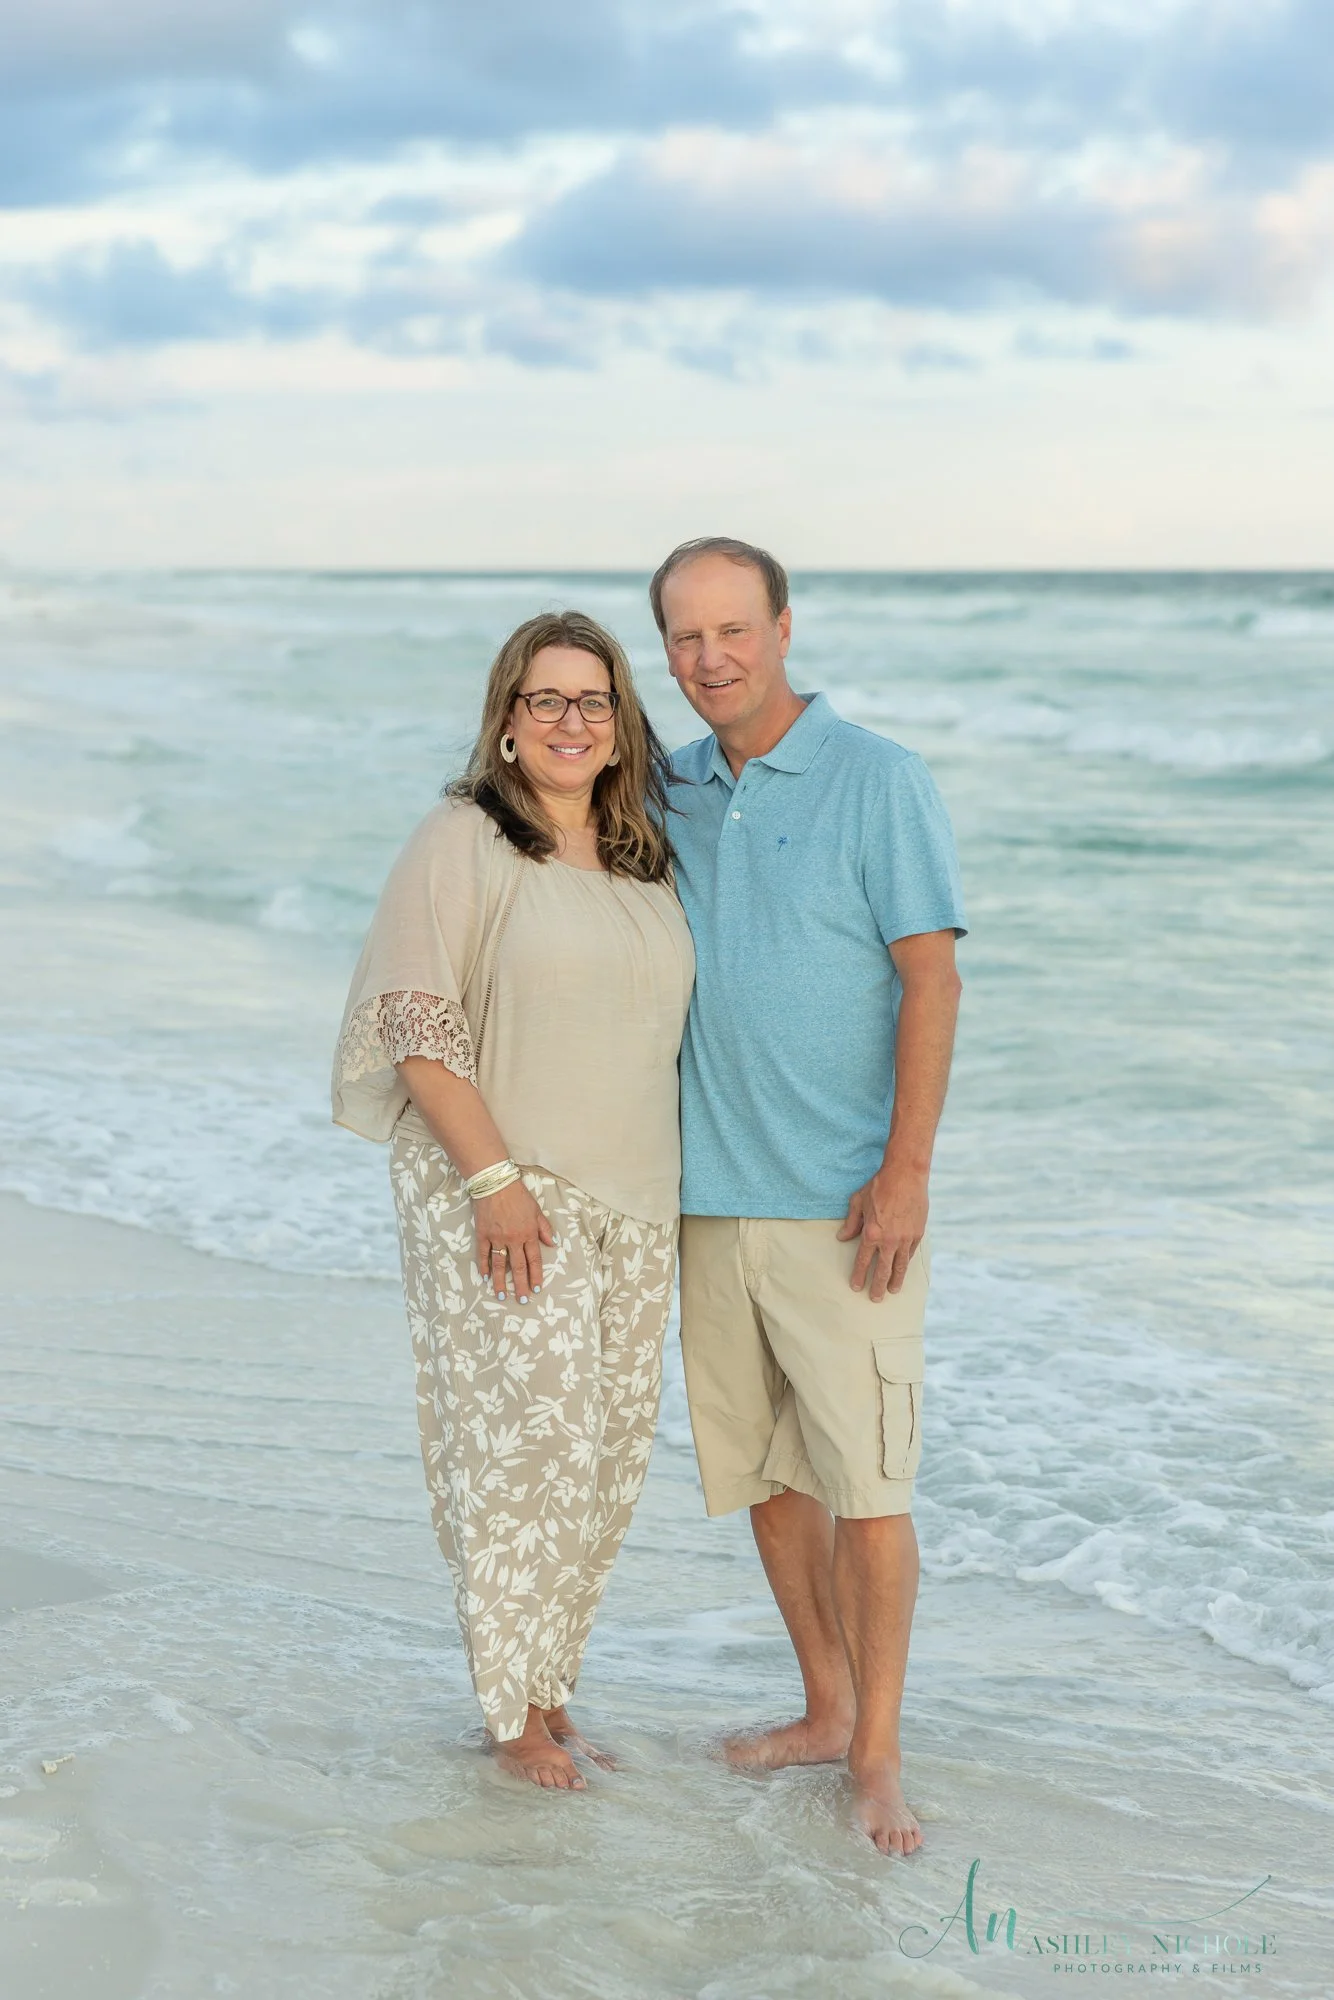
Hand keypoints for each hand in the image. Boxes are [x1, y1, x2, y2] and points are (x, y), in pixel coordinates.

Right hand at [473, 1178, 554, 1302]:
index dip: (536, 1275)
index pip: (534, 1260)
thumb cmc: (518, 1195)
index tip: (537, 1289)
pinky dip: (484, 1266)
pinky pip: (483, 1254)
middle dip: (521, 1285)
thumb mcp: (536, 1210)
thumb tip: (552, 1243)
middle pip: (518, 1267)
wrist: (495, 1183)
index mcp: (529, 1234)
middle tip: (522, 1300)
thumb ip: (544, 1228)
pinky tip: (485, 1277)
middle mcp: (514, 1239)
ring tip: (502, 1296)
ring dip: (501, 1282)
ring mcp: (497, 1238)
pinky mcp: (483, 1235)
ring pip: (500, 1265)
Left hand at [837, 1164, 927, 1301]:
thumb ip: (851, 1223)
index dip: (859, 1275)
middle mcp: (889, 1240)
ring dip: (896, 1280)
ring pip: (900, 1266)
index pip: (863, 1261)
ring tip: (893, 1291)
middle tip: (875, 1299)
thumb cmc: (879, 1186)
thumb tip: (842, 1237)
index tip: (856, 1287)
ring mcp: (905, 1238)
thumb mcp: (858, 1202)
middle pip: (883, 1270)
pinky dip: (906, 1262)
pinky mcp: (918, 1233)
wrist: (906, 1175)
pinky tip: (903, 1268)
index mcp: (871, 1234)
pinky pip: (911, 1253)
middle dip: (878, 1286)